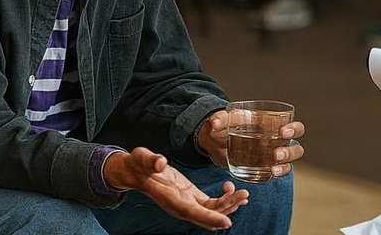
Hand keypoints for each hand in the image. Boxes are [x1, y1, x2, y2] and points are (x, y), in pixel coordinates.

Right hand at [103, 147, 247, 230]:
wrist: (136, 172)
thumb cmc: (139, 165)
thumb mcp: (142, 158)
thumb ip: (151, 161)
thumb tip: (160, 162)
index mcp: (171, 200)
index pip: (193, 212)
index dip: (210, 218)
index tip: (227, 222)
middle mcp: (181, 207)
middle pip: (208, 215)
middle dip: (227, 208)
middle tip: (244, 194)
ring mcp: (187, 204)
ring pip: (212, 212)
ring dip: (229, 205)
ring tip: (243, 193)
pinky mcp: (191, 198)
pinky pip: (210, 205)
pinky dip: (223, 200)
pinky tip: (231, 189)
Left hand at [200, 111, 305, 178]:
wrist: (216, 143)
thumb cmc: (224, 126)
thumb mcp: (221, 121)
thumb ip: (219, 119)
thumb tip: (215, 122)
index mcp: (273, 126)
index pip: (293, 126)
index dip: (294, 129)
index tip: (283, 132)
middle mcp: (277, 141)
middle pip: (296, 147)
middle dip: (290, 152)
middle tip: (276, 154)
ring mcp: (273, 156)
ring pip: (289, 162)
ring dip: (285, 165)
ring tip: (273, 169)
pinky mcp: (266, 167)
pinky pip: (279, 171)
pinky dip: (277, 173)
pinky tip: (270, 174)